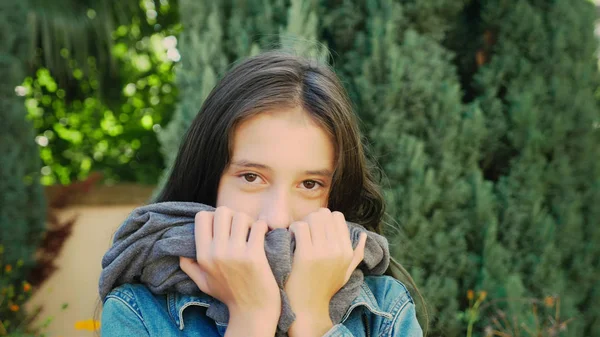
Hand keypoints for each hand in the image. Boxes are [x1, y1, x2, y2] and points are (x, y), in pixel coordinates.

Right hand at [179, 206, 280, 324]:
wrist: (252, 311)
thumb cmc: (229, 295)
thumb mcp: (203, 283)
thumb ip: (189, 266)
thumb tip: (179, 252)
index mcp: (203, 256)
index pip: (202, 217)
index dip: (214, 216)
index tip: (224, 227)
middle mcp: (216, 252)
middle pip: (222, 211)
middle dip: (233, 216)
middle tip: (240, 228)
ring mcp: (235, 253)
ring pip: (241, 216)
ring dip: (249, 222)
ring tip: (251, 232)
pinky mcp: (254, 255)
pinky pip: (259, 226)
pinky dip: (262, 227)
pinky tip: (262, 236)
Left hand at [285, 208, 366, 335]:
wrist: (308, 307)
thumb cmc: (326, 288)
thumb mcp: (346, 272)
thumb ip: (357, 254)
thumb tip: (364, 236)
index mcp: (347, 251)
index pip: (337, 216)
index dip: (324, 219)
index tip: (316, 229)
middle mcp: (338, 250)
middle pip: (324, 214)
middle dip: (312, 218)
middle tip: (305, 230)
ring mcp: (322, 252)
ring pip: (312, 218)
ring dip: (302, 222)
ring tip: (298, 234)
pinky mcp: (306, 255)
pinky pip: (300, 227)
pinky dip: (293, 229)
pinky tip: (291, 238)